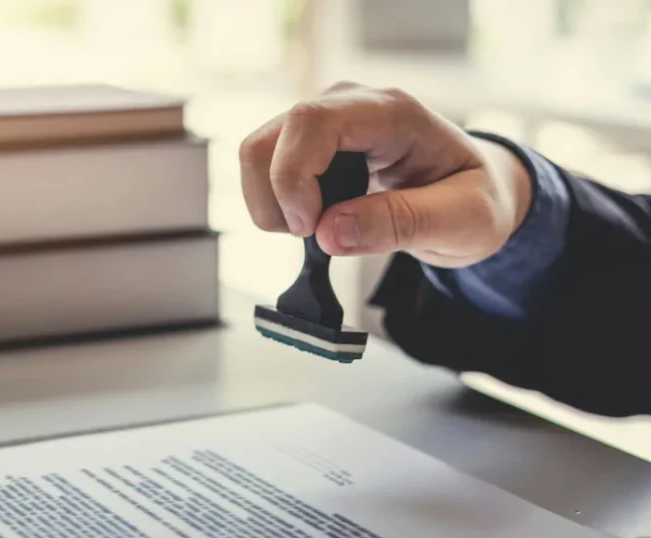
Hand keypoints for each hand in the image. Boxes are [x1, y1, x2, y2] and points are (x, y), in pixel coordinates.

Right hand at [238, 82, 532, 267]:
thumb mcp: (461, 222)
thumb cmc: (474, 201)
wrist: (475, 196)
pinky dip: (274, 204)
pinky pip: (264, 168)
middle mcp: (350, 106)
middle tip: (313, 236)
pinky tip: (311, 221)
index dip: (293, 177)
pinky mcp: (307, 145)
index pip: (311, 122)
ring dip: (271, 204)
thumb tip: (328, 232)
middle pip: (270, 139)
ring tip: (315, 230)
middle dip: (276, 199)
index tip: (310, 228)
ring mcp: (324, 123)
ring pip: (257, 153)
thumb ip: (399, 224)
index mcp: (393, 113)